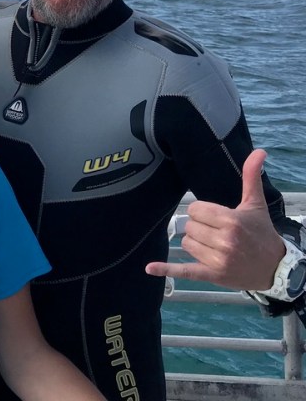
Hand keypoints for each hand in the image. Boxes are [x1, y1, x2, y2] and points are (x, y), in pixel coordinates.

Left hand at [145, 149, 285, 289]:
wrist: (276, 268)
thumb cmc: (262, 232)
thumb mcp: (255, 204)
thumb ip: (251, 176)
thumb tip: (258, 151)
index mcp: (231, 221)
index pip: (194, 209)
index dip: (202, 212)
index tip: (216, 217)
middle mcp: (224, 241)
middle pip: (190, 225)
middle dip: (200, 227)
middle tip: (218, 232)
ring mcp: (218, 260)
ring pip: (187, 242)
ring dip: (196, 243)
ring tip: (216, 245)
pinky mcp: (212, 275)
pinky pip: (184, 271)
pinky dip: (166, 270)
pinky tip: (149, 268)